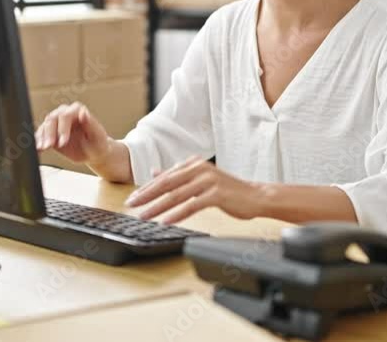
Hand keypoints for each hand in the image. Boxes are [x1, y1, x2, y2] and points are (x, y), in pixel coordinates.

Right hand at [35, 102, 110, 164]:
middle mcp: (65, 113)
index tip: (63, 142)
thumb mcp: (97, 134)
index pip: (65, 116)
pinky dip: (38, 141)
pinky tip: (37, 148)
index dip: (62, 129)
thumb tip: (83, 112)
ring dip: (42, 137)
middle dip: (49, 133)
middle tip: (49, 146)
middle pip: (52, 119)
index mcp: (77, 110)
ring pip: (44, 126)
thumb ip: (90, 122)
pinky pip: (41, 135)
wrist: (93, 152)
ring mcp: (56, 123)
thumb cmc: (98, 142)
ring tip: (42, 148)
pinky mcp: (50, 133)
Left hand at [124, 156, 264, 224]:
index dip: (147, 188)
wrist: (256, 196)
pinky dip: (176, 215)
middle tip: (131, 205)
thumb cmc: (228, 190)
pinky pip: (192, 206)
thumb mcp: (201, 178)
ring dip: (157, 207)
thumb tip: (155, 172)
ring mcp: (208, 181)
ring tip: (143, 216)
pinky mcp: (216, 194)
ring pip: (176, 195)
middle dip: (146, 195)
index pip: (165, 177)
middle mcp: (199, 169)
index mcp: (194, 164)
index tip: (133, 198)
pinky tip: (165, 222)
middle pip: (167, 184)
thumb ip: (179, 175)